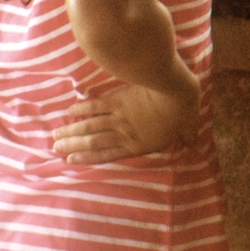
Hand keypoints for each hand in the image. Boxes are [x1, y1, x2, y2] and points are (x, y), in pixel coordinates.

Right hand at [52, 74, 200, 162]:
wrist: (173, 89)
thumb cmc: (183, 108)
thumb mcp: (189, 125)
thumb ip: (188, 136)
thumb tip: (194, 144)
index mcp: (139, 143)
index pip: (109, 154)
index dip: (89, 159)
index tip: (71, 161)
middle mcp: (124, 132)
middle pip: (93, 141)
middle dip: (73, 146)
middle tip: (55, 149)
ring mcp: (118, 115)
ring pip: (89, 125)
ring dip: (71, 131)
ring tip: (55, 135)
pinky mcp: (116, 98)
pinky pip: (95, 105)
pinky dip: (82, 108)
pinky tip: (70, 111)